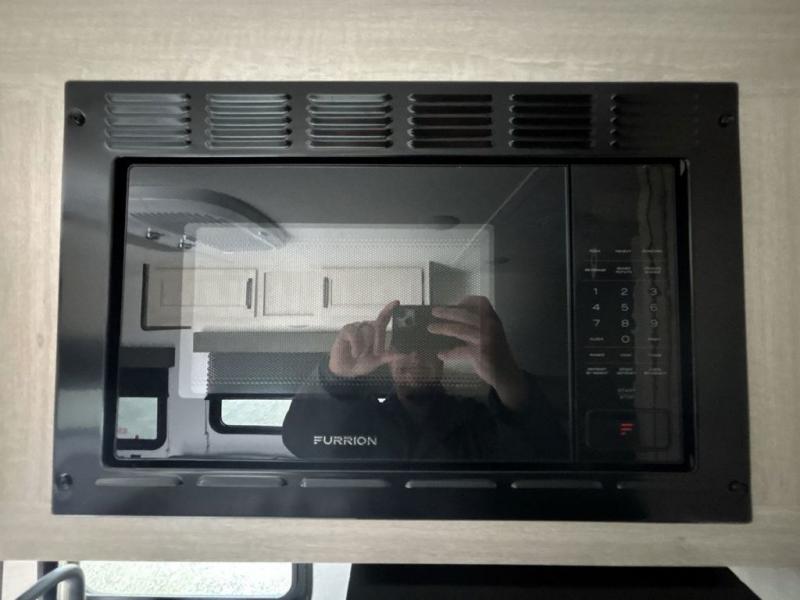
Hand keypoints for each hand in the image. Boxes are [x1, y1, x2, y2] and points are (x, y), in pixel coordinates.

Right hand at [328, 300, 399, 377]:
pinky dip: (356, 346)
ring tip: (361, 355)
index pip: (384, 317)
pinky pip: (355, 334)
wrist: (346, 370)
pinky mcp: (346, 330)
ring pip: (367, 330)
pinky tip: (355, 353)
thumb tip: (401, 355)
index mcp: (375, 331)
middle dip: (379, 341)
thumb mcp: (378, 360)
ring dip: (366, 346)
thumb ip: (389, 356)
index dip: (390, 309)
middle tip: (377, 353)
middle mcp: (367, 326)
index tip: (397, 303)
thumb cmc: (361, 362)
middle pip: (378, 326)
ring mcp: (356, 327)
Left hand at [428, 296, 528, 410]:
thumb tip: (453, 318)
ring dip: (443, 328)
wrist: (507, 373)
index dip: (467, 300)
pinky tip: (441, 355)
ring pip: (460, 330)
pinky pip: (461, 351)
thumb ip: (476, 325)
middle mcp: (490, 326)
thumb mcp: (490, 334)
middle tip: (434, 311)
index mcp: (493, 319)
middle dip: (448, 312)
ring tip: (431, 328)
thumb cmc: (496, 352)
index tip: (454, 303)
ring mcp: (486, 340)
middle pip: (466, 314)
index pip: (482, 302)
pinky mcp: (481, 354)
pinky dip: (450, 353)